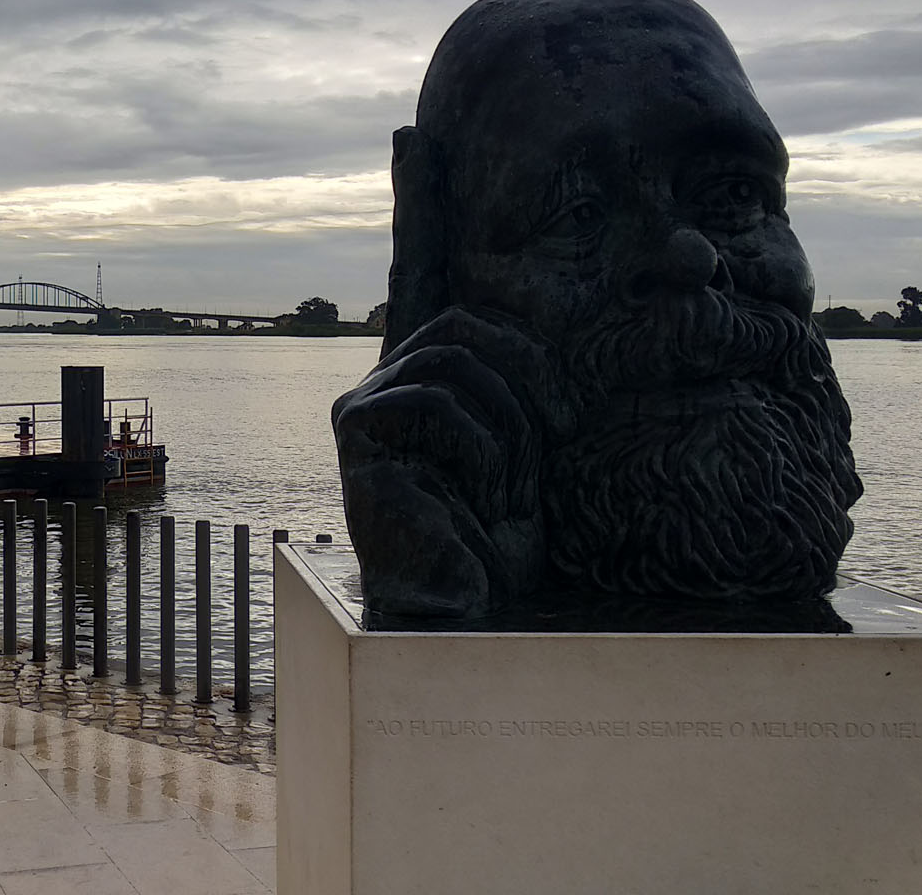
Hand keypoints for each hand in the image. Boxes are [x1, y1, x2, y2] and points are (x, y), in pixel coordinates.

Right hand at [332, 308, 560, 617]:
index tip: (566, 410)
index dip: (522, 347)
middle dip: (521, 374)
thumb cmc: (488, 533)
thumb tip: (534, 336)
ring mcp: (361, 406)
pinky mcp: (354, 431)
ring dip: (503, 417)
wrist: (453, 598)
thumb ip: (508, 389)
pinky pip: (428, 399)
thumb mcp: (513, 447)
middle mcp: (380, 388)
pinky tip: (491, 494)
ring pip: (447, 360)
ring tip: (515, 481)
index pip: (464, 323)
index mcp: (414, 387)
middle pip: (457, 331)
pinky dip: (477, 442)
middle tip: (560, 428)